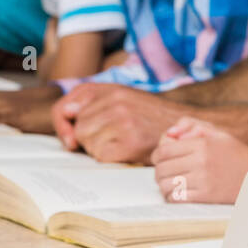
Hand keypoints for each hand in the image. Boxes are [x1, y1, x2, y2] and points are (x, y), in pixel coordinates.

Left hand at [50, 83, 180, 162]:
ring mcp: (124, 123)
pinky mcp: (130, 143)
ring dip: (100, 148)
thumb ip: (90, 100)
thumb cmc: (150, 117)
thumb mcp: (123, 98)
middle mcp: (117, 103)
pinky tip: (126, 152)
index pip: (65, 107)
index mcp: (112, 90)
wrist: (185, 130)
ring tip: (121, 142)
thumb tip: (66, 114)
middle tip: (111, 137)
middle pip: (78, 129)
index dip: (62, 124)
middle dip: (88, 137)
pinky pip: (100, 156)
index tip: (70, 136)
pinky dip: (110, 158)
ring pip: (87, 143)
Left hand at [151, 117, 247, 202]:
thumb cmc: (234, 153)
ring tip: (169, 183)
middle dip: (158, 170)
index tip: (158, 159)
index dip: (156, 155)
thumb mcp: (217, 133)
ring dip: (163, 185)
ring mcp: (203, 180)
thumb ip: (192, 125)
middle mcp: (201, 162)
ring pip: (167, 184)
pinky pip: (177, 198)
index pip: (164, 150)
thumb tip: (170, 132)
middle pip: (163, 168)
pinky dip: (172, 196)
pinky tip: (177, 193)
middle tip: (163, 172)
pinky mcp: (206, 196)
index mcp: (202, 144)